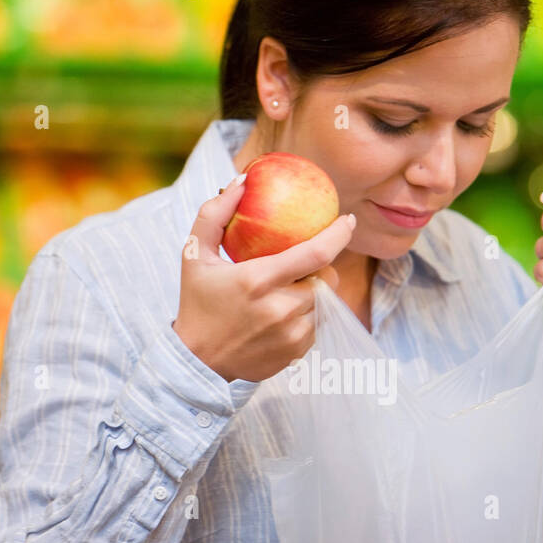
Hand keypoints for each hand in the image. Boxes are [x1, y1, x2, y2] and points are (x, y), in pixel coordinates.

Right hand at [172, 173, 352, 382]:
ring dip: (316, 290)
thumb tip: (241, 180)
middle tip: (306, 262)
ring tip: (292, 287)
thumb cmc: (198, 302)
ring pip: (325, 302)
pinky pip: (318, 324)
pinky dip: (309, 314)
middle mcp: (279, 309)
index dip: (339, 234)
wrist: (198, 362)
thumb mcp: (194, 254)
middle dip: (323, 265)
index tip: (348, 220)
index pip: (315, 253)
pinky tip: (287, 312)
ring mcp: (291, 334)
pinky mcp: (297, 352)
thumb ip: (214, 214)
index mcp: (258, 280)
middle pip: (326, 278)